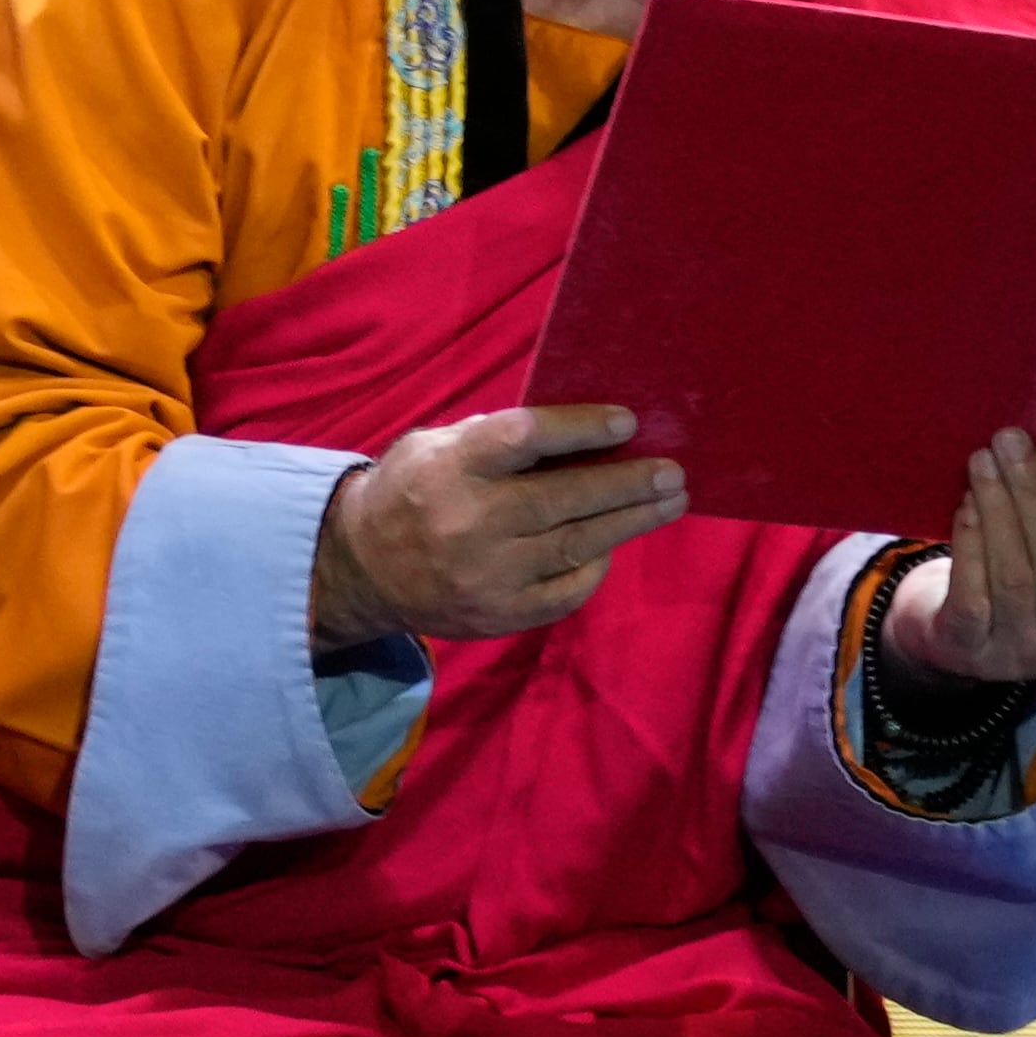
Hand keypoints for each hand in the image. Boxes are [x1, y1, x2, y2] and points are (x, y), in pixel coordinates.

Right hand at [308, 403, 684, 647]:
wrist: (361, 569)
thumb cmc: (413, 490)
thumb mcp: (436, 445)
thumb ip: (496, 437)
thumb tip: (580, 432)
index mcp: (451, 467)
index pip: (525, 438)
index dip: (580, 428)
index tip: (628, 421)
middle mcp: (470, 522)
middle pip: (564, 499)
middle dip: (627, 484)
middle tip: (674, 472)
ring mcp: (486, 575)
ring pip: (575, 546)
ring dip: (630, 522)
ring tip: (671, 502)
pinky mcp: (498, 615)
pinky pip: (565, 591)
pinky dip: (595, 566)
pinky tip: (615, 543)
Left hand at [883, 430, 1035, 692]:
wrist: (960, 646)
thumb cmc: (1018, 583)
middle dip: (1032, 493)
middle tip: (1010, 442)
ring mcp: (1019, 650)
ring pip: (1013, 574)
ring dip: (997, 509)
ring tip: (983, 462)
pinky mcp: (970, 650)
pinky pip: (972, 595)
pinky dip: (970, 544)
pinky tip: (966, 505)